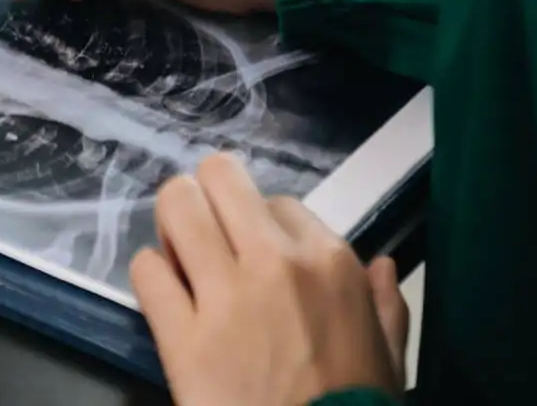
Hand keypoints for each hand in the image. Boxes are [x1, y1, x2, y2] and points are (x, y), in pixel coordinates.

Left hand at [132, 155, 408, 405]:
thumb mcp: (390, 358)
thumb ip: (385, 306)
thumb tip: (381, 267)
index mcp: (329, 262)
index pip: (278, 202)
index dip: (260, 226)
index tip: (255, 253)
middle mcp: (276, 263)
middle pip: (218, 178)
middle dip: (205, 196)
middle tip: (201, 227)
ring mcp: (225, 296)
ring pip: (176, 207)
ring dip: (171, 222)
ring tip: (176, 250)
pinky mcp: (182, 336)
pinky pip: (146, 271)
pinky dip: (150, 276)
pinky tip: (164, 296)